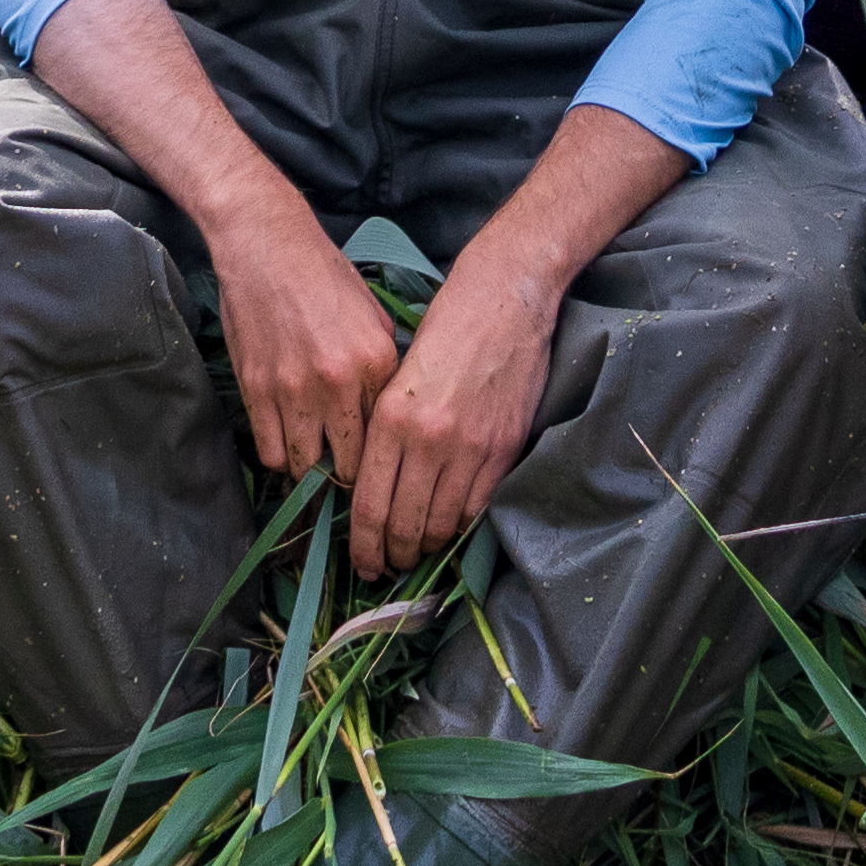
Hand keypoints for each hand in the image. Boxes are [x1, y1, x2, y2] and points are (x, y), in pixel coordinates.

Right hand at [208, 192, 405, 486]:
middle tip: (346, 476)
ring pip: (305, 465)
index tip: (377, 469)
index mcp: (376, 362)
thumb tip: (390, 409)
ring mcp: (293, 388)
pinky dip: (279, 456)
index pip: (386, 439)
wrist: (266, 245)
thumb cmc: (323, 274)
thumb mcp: (373, 314)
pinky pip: (270, 449)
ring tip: (315, 462)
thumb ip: (384, 365)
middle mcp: (338, 382)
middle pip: (349, 465)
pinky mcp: (256, 388)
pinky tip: (286, 444)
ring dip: (311, 469)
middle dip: (348, 476)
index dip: (381, 460)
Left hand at [344, 262, 560, 576]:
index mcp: (391, 418)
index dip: (363, 545)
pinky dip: (462, 526)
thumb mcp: (396, 375)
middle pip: (404, 525)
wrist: (503, 297)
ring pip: (443, 524)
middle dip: (392, 555)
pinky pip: (478, 507)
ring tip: (417, 553)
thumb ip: (386, 429)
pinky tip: (452, 528)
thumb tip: (373, 483)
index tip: (362, 561)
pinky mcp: (504, 448)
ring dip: (427, 547)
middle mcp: (428, 439)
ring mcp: (470, 447)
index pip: (368, 505)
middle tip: (386, 567)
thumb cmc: (443, 326)